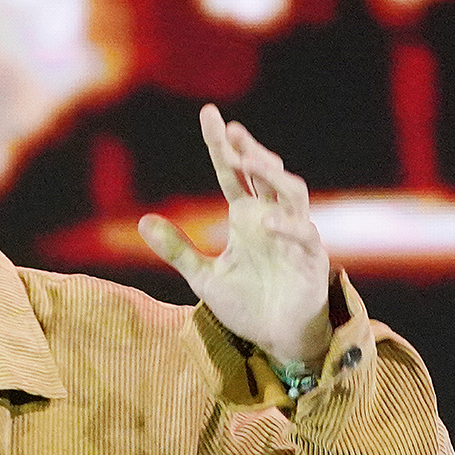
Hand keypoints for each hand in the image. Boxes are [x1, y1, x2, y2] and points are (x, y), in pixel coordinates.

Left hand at [138, 105, 330, 366]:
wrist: (276, 340)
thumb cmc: (246, 305)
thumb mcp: (202, 277)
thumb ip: (177, 250)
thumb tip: (142, 221)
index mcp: (247, 216)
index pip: (233, 172)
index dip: (222, 144)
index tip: (209, 114)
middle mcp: (272, 217)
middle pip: (265, 172)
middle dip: (250, 149)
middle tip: (230, 131)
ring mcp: (295, 235)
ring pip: (292, 192)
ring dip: (272, 174)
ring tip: (249, 160)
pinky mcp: (312, 259)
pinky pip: (304, 235)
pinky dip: (287, 227)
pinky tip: (266, 223)